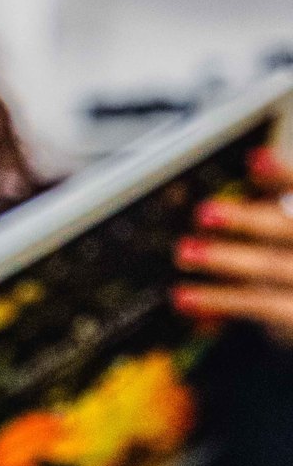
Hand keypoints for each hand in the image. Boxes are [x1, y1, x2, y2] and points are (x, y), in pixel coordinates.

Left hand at [172, 145, 292, 344]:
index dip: (283, 176)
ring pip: (269, 265)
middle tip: (204, 212)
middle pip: (288, 227)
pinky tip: (183, 296)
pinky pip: (257, 305)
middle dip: (247, 219)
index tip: (254, 159)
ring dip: (223, 257)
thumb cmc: (292, 264)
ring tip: (184, 251)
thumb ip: (276, 203)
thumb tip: (251, 163)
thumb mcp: (286, 229)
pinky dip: (218, 299)